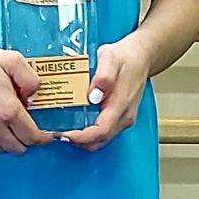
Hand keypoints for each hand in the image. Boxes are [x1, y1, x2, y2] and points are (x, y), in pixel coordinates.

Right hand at [0, 42, 51, 153]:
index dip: (42, 138)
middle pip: (19, 149)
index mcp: (8, 110)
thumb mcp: (13, 60)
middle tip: (27, 128)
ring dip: (9, 141)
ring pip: (2, 149)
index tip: (45, 136)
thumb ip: (32, 79)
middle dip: (27, 140)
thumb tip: (34, 96)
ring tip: (7, 123)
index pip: (32, 137)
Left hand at [61, 33, 150, 148]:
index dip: (81, 137)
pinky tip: (76, 125)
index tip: (63, 134)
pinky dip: (88, 134)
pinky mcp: (120, 118)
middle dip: (78, 142)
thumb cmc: (124, 56)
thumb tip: (94, 95)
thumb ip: (103, 76)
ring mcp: (123, 119)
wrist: (141, 56)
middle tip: (57, 134)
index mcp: (121, 105)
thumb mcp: (110, 58)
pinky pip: (103, 133)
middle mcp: (124, 117)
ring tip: (62, 131)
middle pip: (99, 141)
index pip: (101, 131)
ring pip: (101, 140)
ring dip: (82, 140)